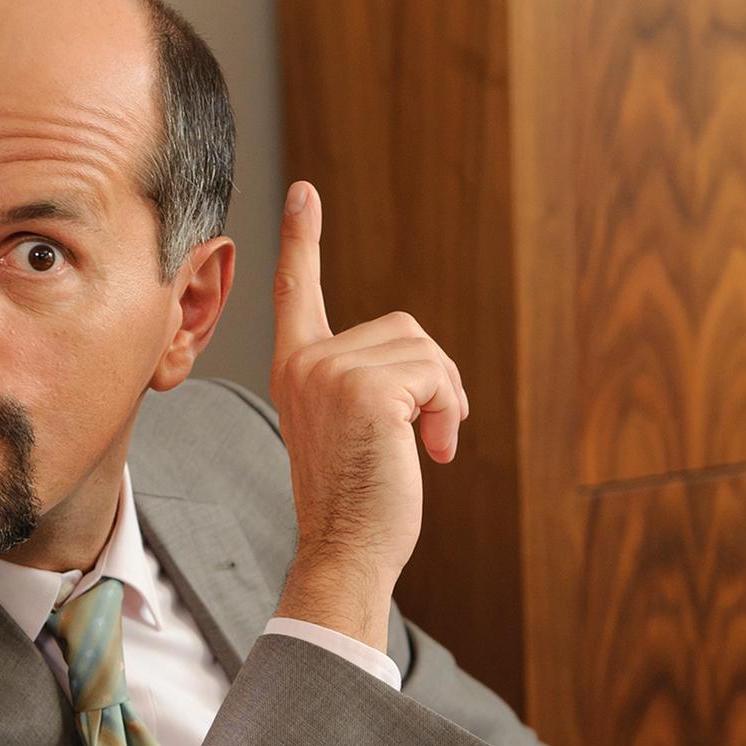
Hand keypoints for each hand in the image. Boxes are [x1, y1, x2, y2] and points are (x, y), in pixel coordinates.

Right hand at [267, 181, 468, 650]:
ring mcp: (332, 372)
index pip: (296, 291)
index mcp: (296, 368)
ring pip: (426, 352)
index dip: (301, 240)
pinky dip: (449, 413)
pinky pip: (437, 375)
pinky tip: (432, 452)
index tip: (303, 194)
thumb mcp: (349, 427)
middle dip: (433, 379)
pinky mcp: (368, 388)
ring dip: (445, 400)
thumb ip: (361, 382)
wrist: (346, 551)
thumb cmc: (356, 502)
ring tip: (425, 447)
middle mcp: (306, 362)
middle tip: (425, 435)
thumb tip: (419, 371)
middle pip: (403, 329)